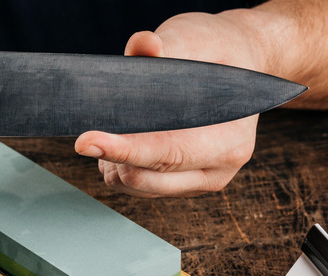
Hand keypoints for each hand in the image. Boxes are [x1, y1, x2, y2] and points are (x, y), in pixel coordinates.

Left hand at [75, 11, 267, 196]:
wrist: (240, 66)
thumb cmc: (219, 52)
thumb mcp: (198, 37)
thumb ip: (169, 44)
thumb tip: (143, 45)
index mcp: (229, 140)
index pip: (168, 154)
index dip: (124, 149)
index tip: (86, 142)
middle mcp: (218, 170)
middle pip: (145, 178)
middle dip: (112, 155)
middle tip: (97, 125)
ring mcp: (199, 181)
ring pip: (134, 186)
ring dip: (114, 162)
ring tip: (118, 126)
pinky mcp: (181, 185)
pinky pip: (135, 186)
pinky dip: (120, 166)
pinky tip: (126, 138)